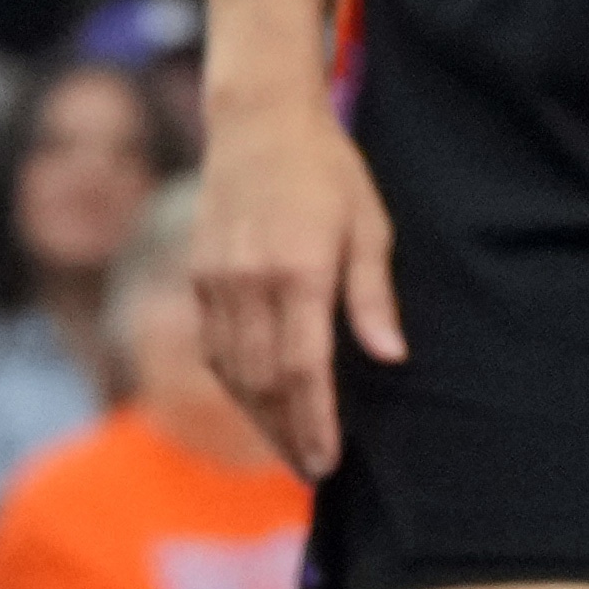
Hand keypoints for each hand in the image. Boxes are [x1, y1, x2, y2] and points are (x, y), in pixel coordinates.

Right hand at [193, 97, 399, 475]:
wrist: (258, 119)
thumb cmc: (327, 169)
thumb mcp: (369, 224)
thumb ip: (373, 295)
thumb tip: (390, 358)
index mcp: (298, 269)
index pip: (302, 369)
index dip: (314, 422)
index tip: (326, 462)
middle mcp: (249, 281)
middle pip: (262, 382)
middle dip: (286, 433)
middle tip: (311, 470)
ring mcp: (216, 279)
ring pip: (232, 371)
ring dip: (258, 417)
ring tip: (287, 447)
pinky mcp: (198, 274)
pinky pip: (213, 346)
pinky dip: (234, 383)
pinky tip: (256, 401)